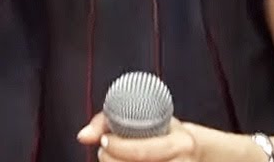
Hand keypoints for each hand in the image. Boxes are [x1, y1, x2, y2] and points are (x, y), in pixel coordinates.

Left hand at [78, 112, 208, 161]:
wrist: (190, 149)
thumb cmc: (160, 129)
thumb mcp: (142, 115)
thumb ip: (106, 122)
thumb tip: (83, 137)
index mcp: (180, 144)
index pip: (144, 151)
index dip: (119, 148)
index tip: (104, 140)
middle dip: (111, 160)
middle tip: (105, 151)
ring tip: (111, 157)